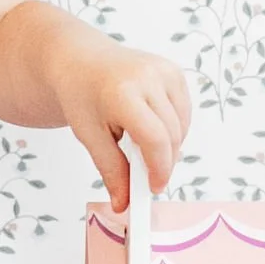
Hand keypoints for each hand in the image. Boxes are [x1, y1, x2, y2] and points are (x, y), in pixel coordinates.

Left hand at [62, 39, 190, 205]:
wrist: (81, 60)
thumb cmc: (81, 95)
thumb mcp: (88, 135)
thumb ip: (110, 170)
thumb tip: (123, 203)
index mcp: (122, 93)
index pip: (155, 139)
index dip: (158, 169)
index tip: (152, 188)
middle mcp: (148, 77)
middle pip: (172, 135)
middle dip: (163, 161)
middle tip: (145, 175)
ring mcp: (164, 71)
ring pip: (182, 126)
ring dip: (169, 145)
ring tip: (140, 144)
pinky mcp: (173, 71)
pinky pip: (184, 112)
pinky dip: (174, 128)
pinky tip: (151, 127)